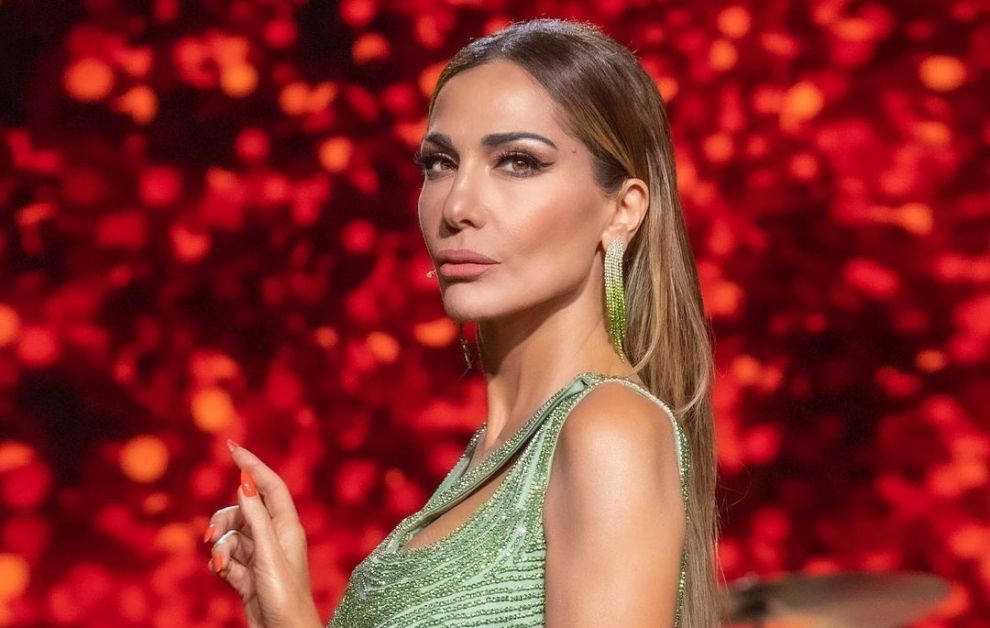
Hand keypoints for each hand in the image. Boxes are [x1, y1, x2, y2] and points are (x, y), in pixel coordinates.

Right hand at [204, 439, 322, 627]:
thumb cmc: (285, 595)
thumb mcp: (269, 553)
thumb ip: (256, 519)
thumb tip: (245, 485)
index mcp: (287, 525)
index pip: (269, 484)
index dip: (252, 464)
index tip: (232, 447)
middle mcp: (275, 536)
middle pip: (242, 510)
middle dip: (224, 520)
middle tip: (213, 536)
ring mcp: (260, 555)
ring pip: (231, 535)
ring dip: (222, 548)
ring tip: (225, 566)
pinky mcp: (247, 574)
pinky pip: (227, 558)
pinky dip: (221, 564)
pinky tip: (224, 575)